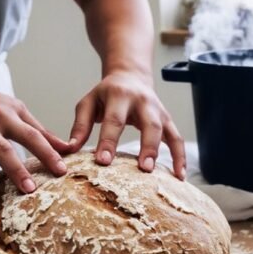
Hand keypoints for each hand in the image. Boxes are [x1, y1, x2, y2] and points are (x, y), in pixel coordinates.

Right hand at [0, 76, 69, 204]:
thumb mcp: (11, 109)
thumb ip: (37, 129)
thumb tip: (66, 147)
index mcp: (14, 111)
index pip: (39, 132)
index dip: (54, 149)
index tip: (67, 168)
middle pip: (26, 137)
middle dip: (44, 155)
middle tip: (58, 174)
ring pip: (0, 151)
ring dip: (15, 170)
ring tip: (27, 190)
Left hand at [67, 71, 185, 178]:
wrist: (130, 76)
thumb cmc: (106, 94)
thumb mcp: (88, 103)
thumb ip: (80, 125)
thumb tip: (71, 149)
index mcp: (119, 95)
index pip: (114, 120)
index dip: (108, 141)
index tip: (103, 161)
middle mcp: (142, 101)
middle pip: (149, 124)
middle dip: (147, 147)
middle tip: (143, 169)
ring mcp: (158, 110)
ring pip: (166, 131)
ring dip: (169, 153)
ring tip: (169, 177)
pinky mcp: (167, 120)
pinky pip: (177, 138)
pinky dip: (181, 157)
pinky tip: (179, 176)